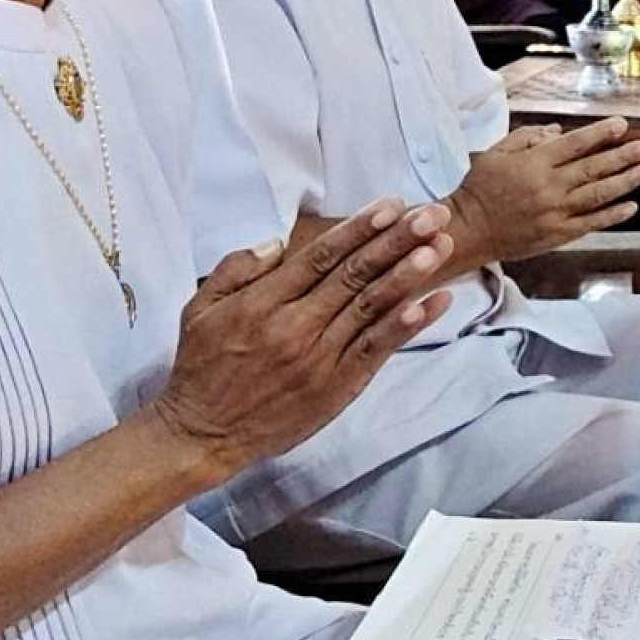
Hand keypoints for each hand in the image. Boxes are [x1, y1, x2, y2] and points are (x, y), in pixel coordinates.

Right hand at [146, 201, 458, 481]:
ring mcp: (319, 359)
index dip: (359, 229)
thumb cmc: (201, 368)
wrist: (204, 434)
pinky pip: (377, 350)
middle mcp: (295, 327)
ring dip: (409, 274)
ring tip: (439, 246)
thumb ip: (236, 268)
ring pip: (371, 308)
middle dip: (397, 240)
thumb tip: (277, 242)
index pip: (321, 256)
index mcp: (263, 303)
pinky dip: (407, 325)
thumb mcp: (200, 309)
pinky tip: (433, 303)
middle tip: (432, 213)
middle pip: (355, 275)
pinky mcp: (336, 387)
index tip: (391, 205)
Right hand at [449, 118, 639, 261]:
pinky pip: (591, 223)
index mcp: (534, 163)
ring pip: (598, 195)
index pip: (575, 144)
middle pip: (593, 168)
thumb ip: (528, 137)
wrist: (470, 230)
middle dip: (624, 156)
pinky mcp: (557, 235)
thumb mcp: (497, 153)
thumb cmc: (480, 188)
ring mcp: (555, 213)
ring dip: (626, 182)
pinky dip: (612, 215)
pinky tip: (630, 206)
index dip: (600, 133)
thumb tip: (558, 130)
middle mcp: (548, 187)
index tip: (622, 125)